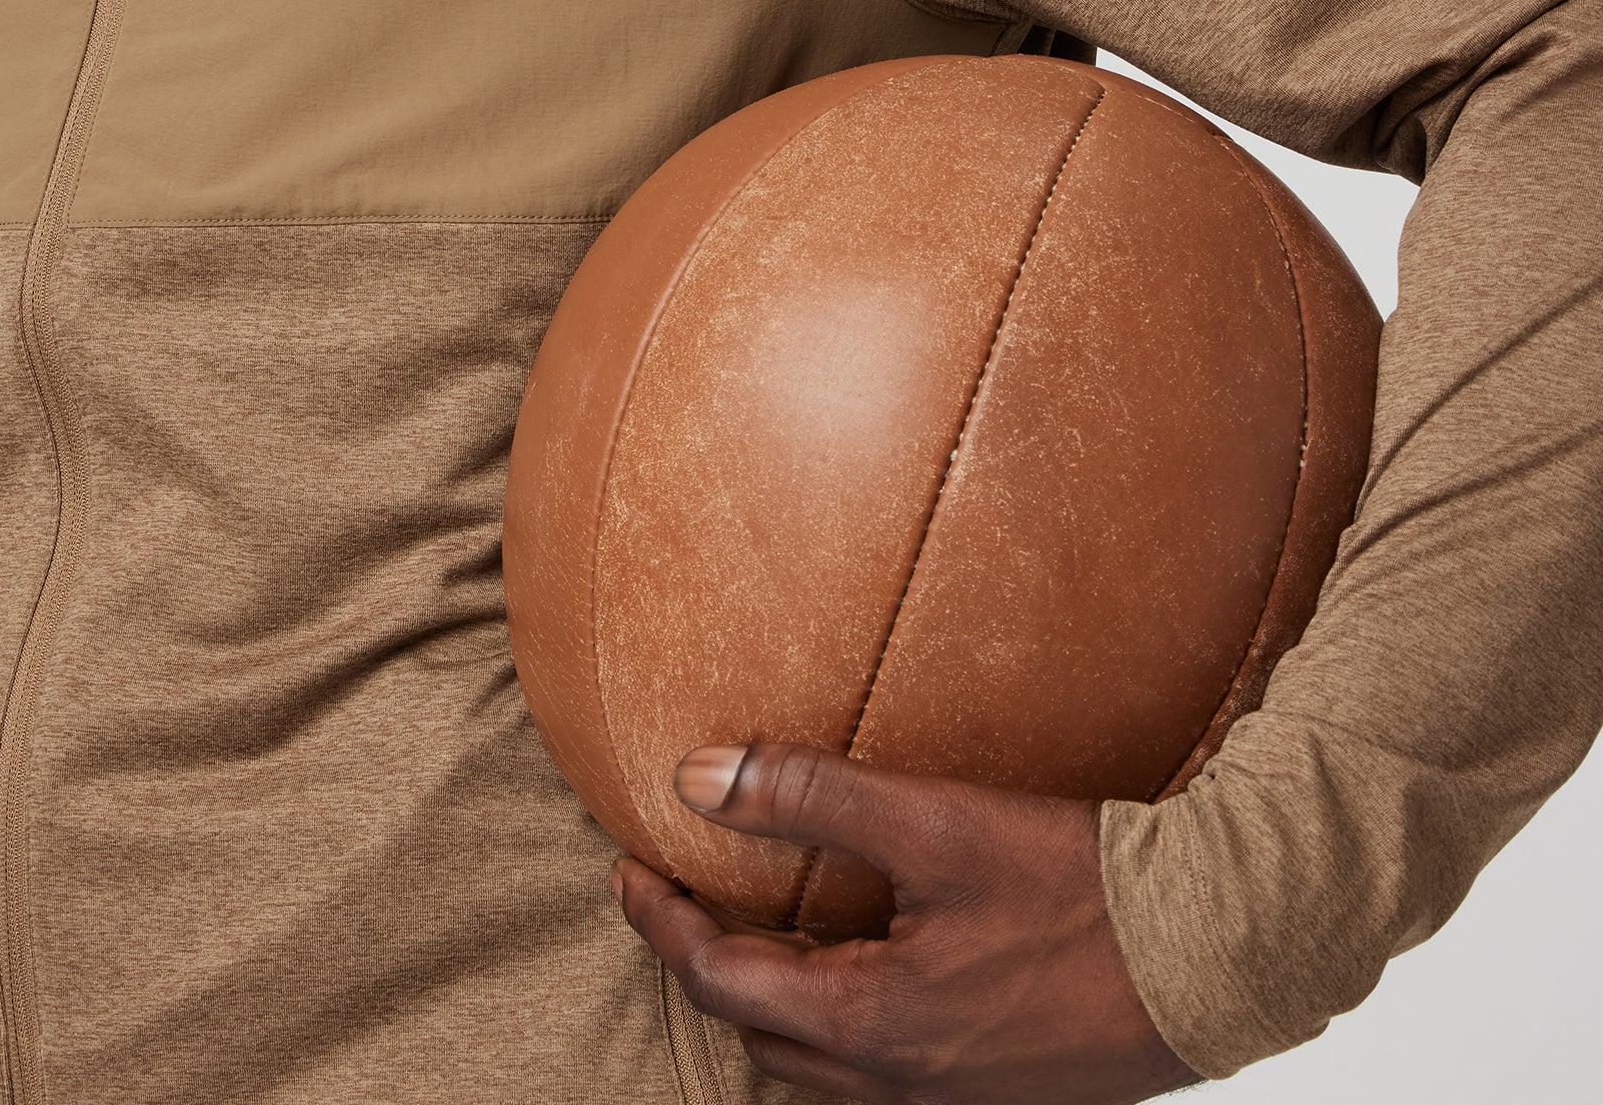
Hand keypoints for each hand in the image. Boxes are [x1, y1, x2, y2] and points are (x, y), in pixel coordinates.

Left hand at [611, 743, 1197, 1103]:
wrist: (1219, 950)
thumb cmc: (1083, 888)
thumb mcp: (936, 824)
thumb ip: (810, 795)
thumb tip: (697, 775)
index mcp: (872, 1023)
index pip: (721, 982)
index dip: (662, 924)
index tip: (630, 869)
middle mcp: (902, 1082)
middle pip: (764, 1036)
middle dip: (710, 968)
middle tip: (685, 895)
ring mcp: (954, 1098)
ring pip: (823, 1065)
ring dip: (778, 1003)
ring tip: (766, 927)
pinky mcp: (1001, 1090)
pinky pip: (886, 1073)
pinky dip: (846, 1023)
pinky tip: (870, 968)